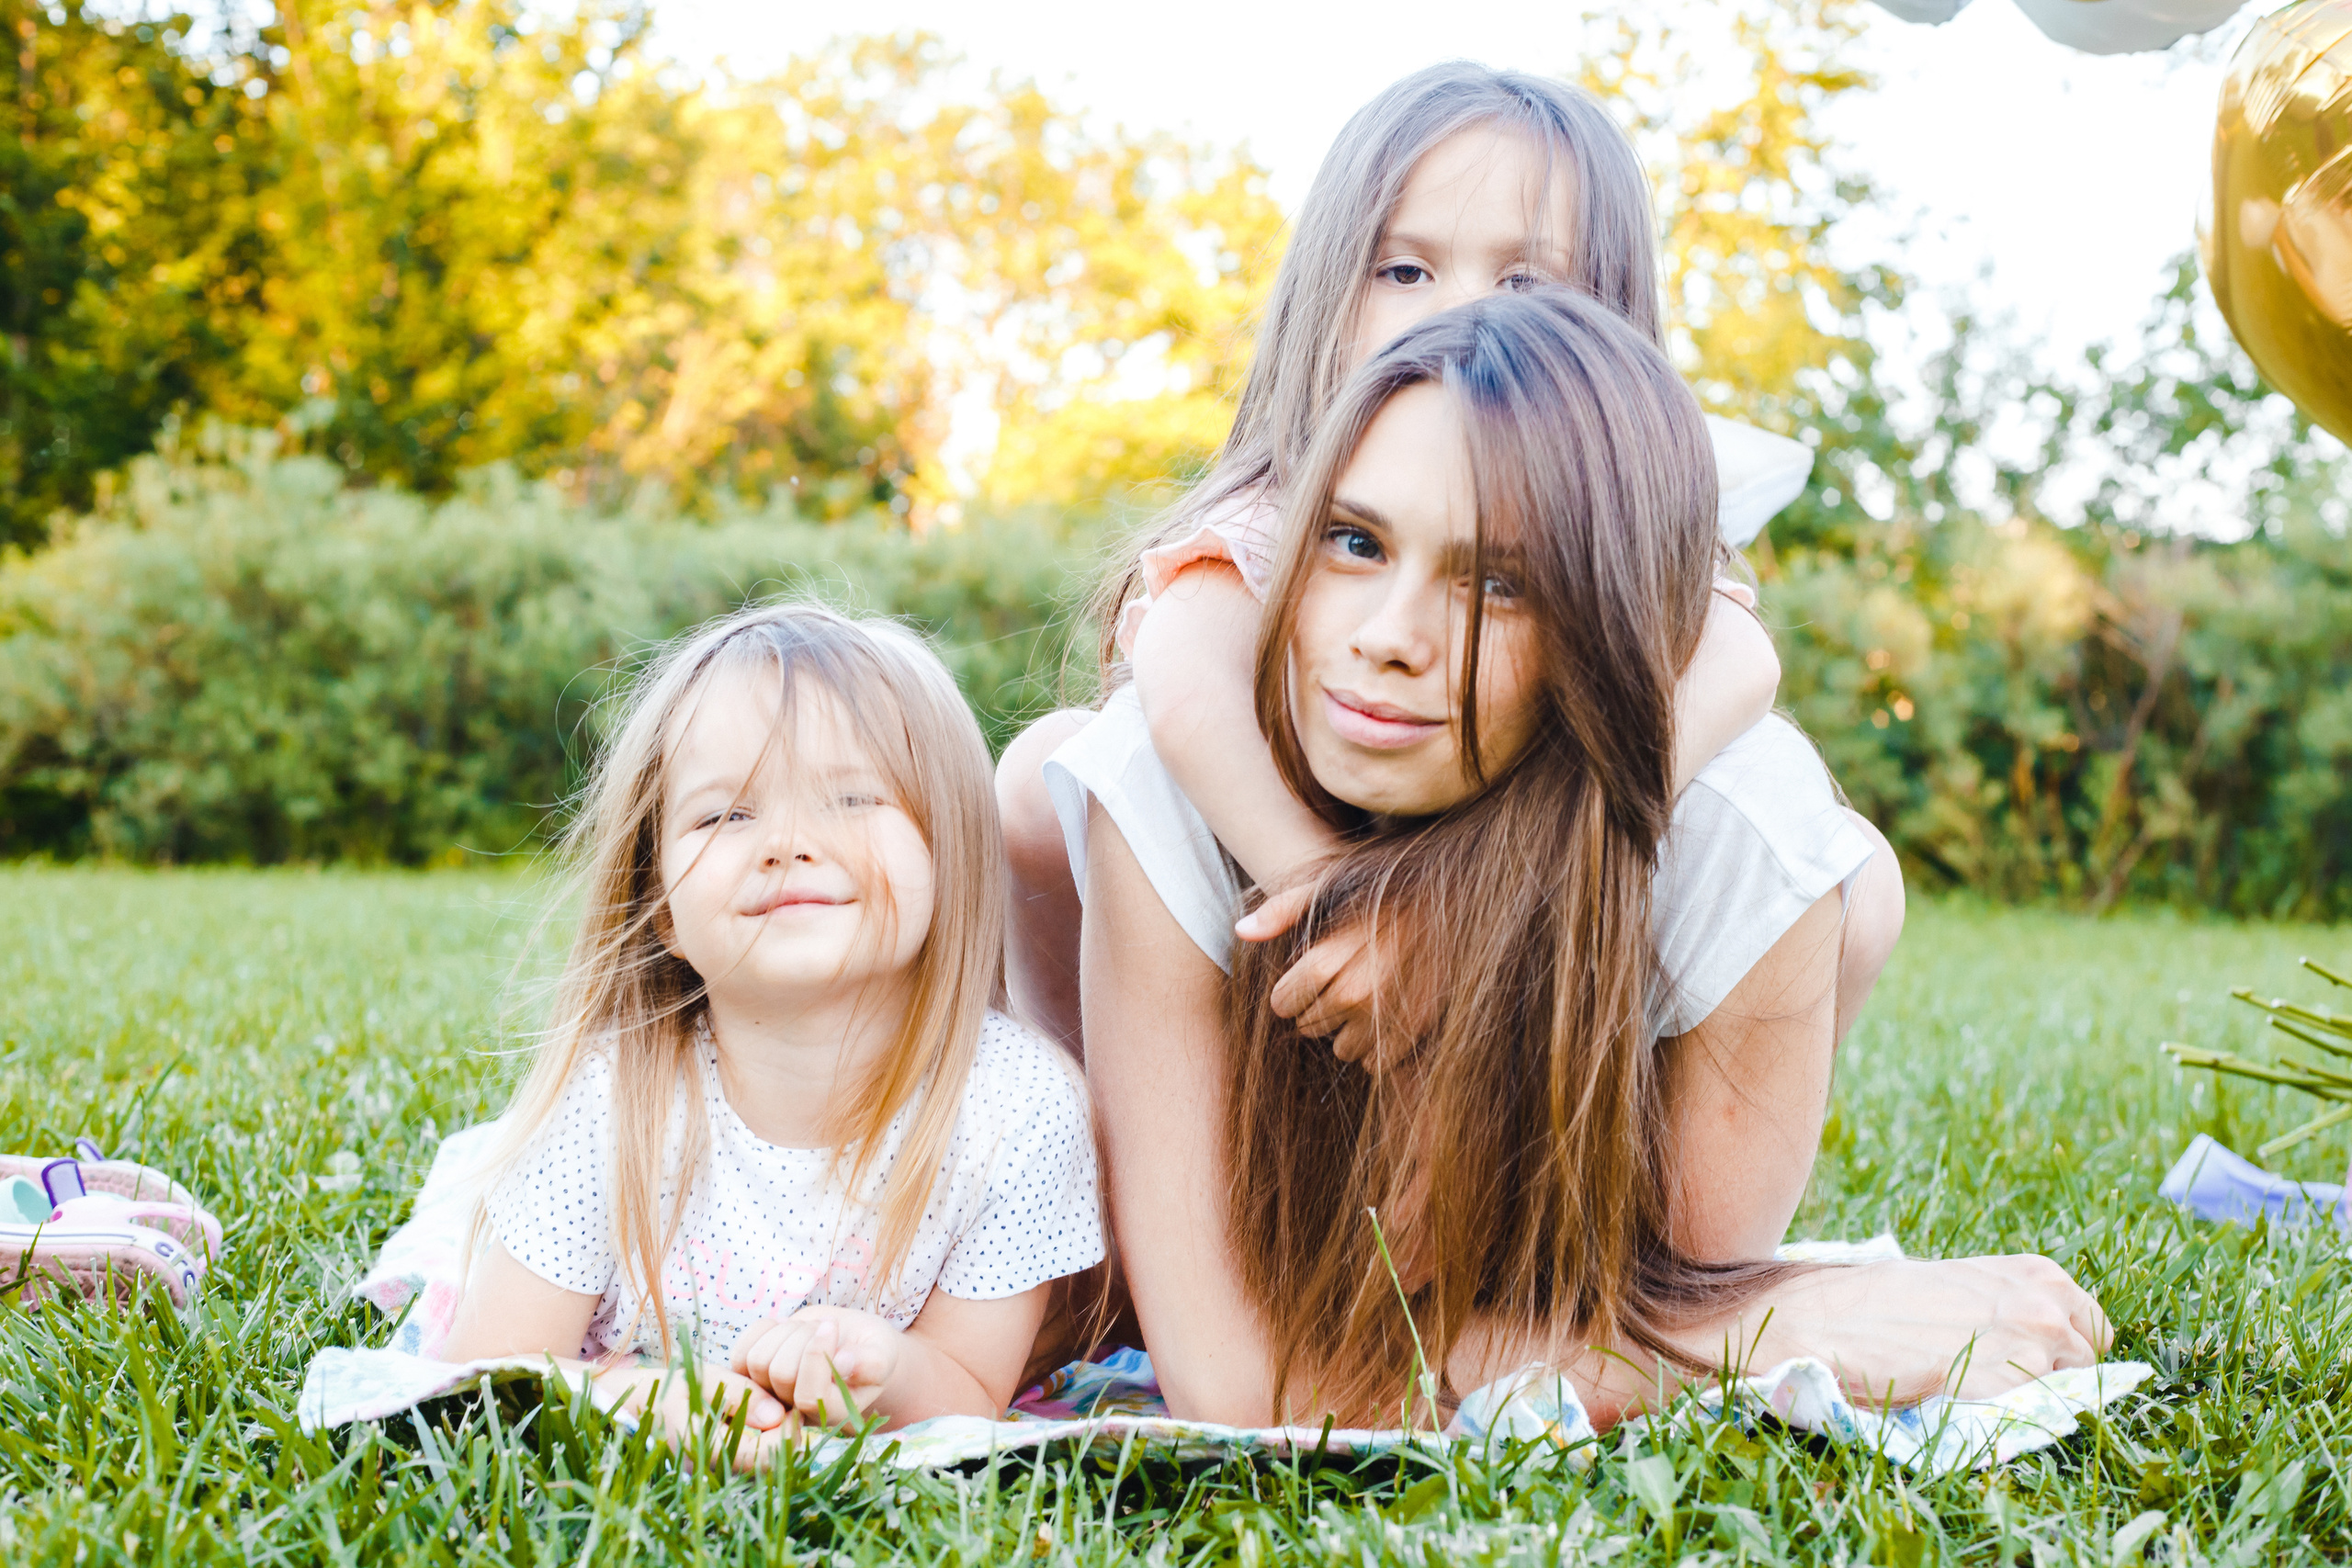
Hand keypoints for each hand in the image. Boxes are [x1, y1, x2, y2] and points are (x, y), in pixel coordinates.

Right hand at [590, 1361, 797, 1472]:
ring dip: (777, 1441)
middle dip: (786, 1437)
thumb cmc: (664, 1389)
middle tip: (785, 1406)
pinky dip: (765, 1444)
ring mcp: (716, 1475)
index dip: (788, 1432)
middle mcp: (713, 1472)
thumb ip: (738, 1394)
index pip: (768, 1457)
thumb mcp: (699, 1379)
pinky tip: (760, 1423)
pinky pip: (752, 1465)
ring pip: (765, 1468)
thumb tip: (777, 1415)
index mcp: (707, 1450)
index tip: (788, 1405)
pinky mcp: (718, 1471)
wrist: (629, 1409)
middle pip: (773, 1467)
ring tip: (772, 1410)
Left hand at [730, 1306, 902, 1426]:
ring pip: (757, 1360)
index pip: (808, 1395)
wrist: (850, 1341)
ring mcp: (771, 1394)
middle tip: (825, 1327)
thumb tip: (844, 1363)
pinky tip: (785, 1326)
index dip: (816, 1356)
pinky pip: (740, 1350)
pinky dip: (764, 1329)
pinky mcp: (752, 1375)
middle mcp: (796, 1411)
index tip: (833, 1326)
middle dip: (803, 1337)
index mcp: (831, 1413)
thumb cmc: (871, 1349)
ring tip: (808, 1330)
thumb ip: (871, 1363)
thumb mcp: (883, 1353)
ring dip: (785, 1332)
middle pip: (780, 1373)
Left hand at [1236, 886, 1416, 1064]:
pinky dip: (1375, 1047)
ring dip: (1345, 1031)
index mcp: (1325, 961)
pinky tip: (1382, 1017)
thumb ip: (1280, 911)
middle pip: (1310, 1028)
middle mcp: (1353, 993)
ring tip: (1361, 1000)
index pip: (1283, 1004)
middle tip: (1337, 984)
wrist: (1441, 900)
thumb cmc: (1377, 894)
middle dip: (1316, 1011)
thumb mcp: (1323, 889)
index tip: (1303, 982)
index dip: (1289, 994)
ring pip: (1342, 1050)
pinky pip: (1376, 1062)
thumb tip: (1242, 932)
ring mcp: (1386, 1015)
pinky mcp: (1414, 1029)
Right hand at [1756, 1255, 2113, 1405]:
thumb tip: (2040, 1339)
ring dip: (2030, 1393)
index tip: (2035, 1357)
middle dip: (2056, 1372)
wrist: (1834, 1317)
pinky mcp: (2004, 1387)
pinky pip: (2028, 1413)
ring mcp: (2031, 1348)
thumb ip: (2009, 1303)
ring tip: (1976, 1383)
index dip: (2065, 1347)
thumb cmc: (1889, 1299)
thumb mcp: (1965, 1283)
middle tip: (2002, 1374)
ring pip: (2064, 1391)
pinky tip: (1963, 1395)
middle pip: (2089, 1362)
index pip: (2093, 1327)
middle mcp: (2046, 1307)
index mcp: (2038, 1275)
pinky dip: (2003, 1410)